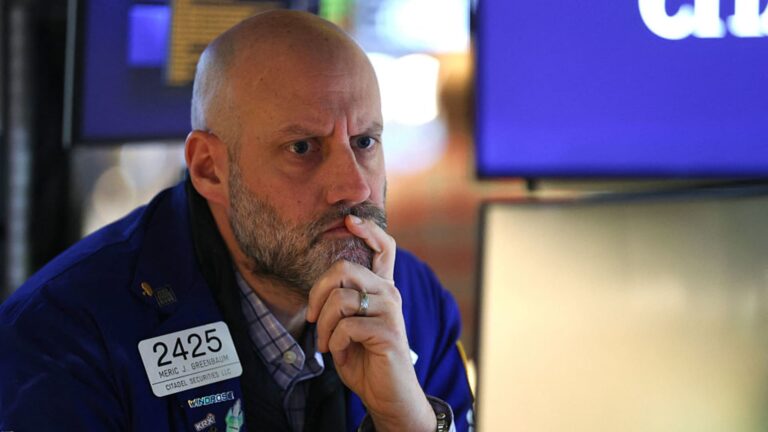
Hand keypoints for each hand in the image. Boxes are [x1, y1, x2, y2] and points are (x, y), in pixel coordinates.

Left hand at [306, 215, 435, 431]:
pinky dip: (334, 342)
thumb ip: (343, 301)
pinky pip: (346, 326)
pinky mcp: (388, 331)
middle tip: (313, 318)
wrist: (387, 394)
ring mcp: (391, 310)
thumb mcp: (349, 325)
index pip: (384, 247)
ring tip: (326, 344)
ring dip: (324, 326)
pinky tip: (339, 353)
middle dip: (317, 292)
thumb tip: (322, 287)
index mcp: (381, 288)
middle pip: (344, 268)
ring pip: (340, 298)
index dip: (367, 229)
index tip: (349, 219)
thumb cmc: (365, 358)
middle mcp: (389, 293)